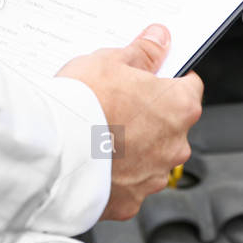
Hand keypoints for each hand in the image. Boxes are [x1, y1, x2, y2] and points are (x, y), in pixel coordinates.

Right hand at [58, 25, 203, 220]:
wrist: (53, 150)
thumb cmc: (84, 103)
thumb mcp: (111, 61)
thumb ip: (143, 52)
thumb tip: (159, 40)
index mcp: (179, 106)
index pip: (189, 86)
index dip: (167, 79)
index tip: (149, 77)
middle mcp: (175, 145)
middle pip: (169, 125)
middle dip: (148, 115)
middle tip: (115, 104)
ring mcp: (154, 177)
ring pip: (150, 156)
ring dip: (133, 147)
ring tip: (98, 134)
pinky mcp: (131, 202)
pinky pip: (128, 184)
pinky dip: (116, 174)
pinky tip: (93, 159)